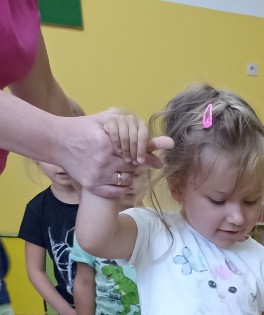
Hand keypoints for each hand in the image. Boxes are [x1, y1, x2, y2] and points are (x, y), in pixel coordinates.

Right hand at [55, 113, 170, 198]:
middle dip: (134, 163)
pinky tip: (116, 179)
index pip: (136, 152)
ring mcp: (99, 175)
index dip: (146, 156)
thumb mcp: (102, 121)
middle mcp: (104, 160)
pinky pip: (118, 192)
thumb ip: (125, 126)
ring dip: (128, 175)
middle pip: (133, 166)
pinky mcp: (93, 186)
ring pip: (127, 180)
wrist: (56, 141)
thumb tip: (154, 135)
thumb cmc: (81, 129)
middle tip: (128, 159)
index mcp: (107, 143)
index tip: (155, 160)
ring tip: (119, 167)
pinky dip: (121, 187)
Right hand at [102, 111, 149, 164]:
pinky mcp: (112, 120)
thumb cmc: (130, 140)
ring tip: (126, 158)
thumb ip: (150, 156)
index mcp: (142, 125)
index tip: (140, 161)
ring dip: (126, 150)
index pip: (143, 136)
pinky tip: (118, 150)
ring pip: (124, 137)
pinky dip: (117, 143)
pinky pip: (114, 133)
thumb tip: (161, 165)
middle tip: (133, 162)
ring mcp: (122, 118)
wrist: (113, 128)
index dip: (142, 149)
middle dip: (134, 152)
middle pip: (134, 138)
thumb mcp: (140, 149)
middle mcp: (133, 119)